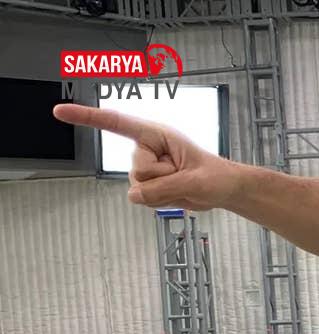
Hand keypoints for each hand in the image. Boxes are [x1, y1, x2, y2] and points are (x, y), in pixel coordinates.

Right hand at [52, 103, 241, 209]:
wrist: (222, 190)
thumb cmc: (215, 176)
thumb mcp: (193, 181)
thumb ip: (163, 187)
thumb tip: (134, 195)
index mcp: (157, 134)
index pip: (117, 123)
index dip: (87, 117)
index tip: (60, 111)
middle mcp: (147, 149)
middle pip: (136, 170)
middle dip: (162, 179)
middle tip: (184, 175)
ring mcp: (146, 168)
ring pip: (138, 187)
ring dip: (163, 191)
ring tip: (182, 183)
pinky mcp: (147, 185)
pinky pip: (143, 199)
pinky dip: (161, 201)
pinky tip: (175, 193)